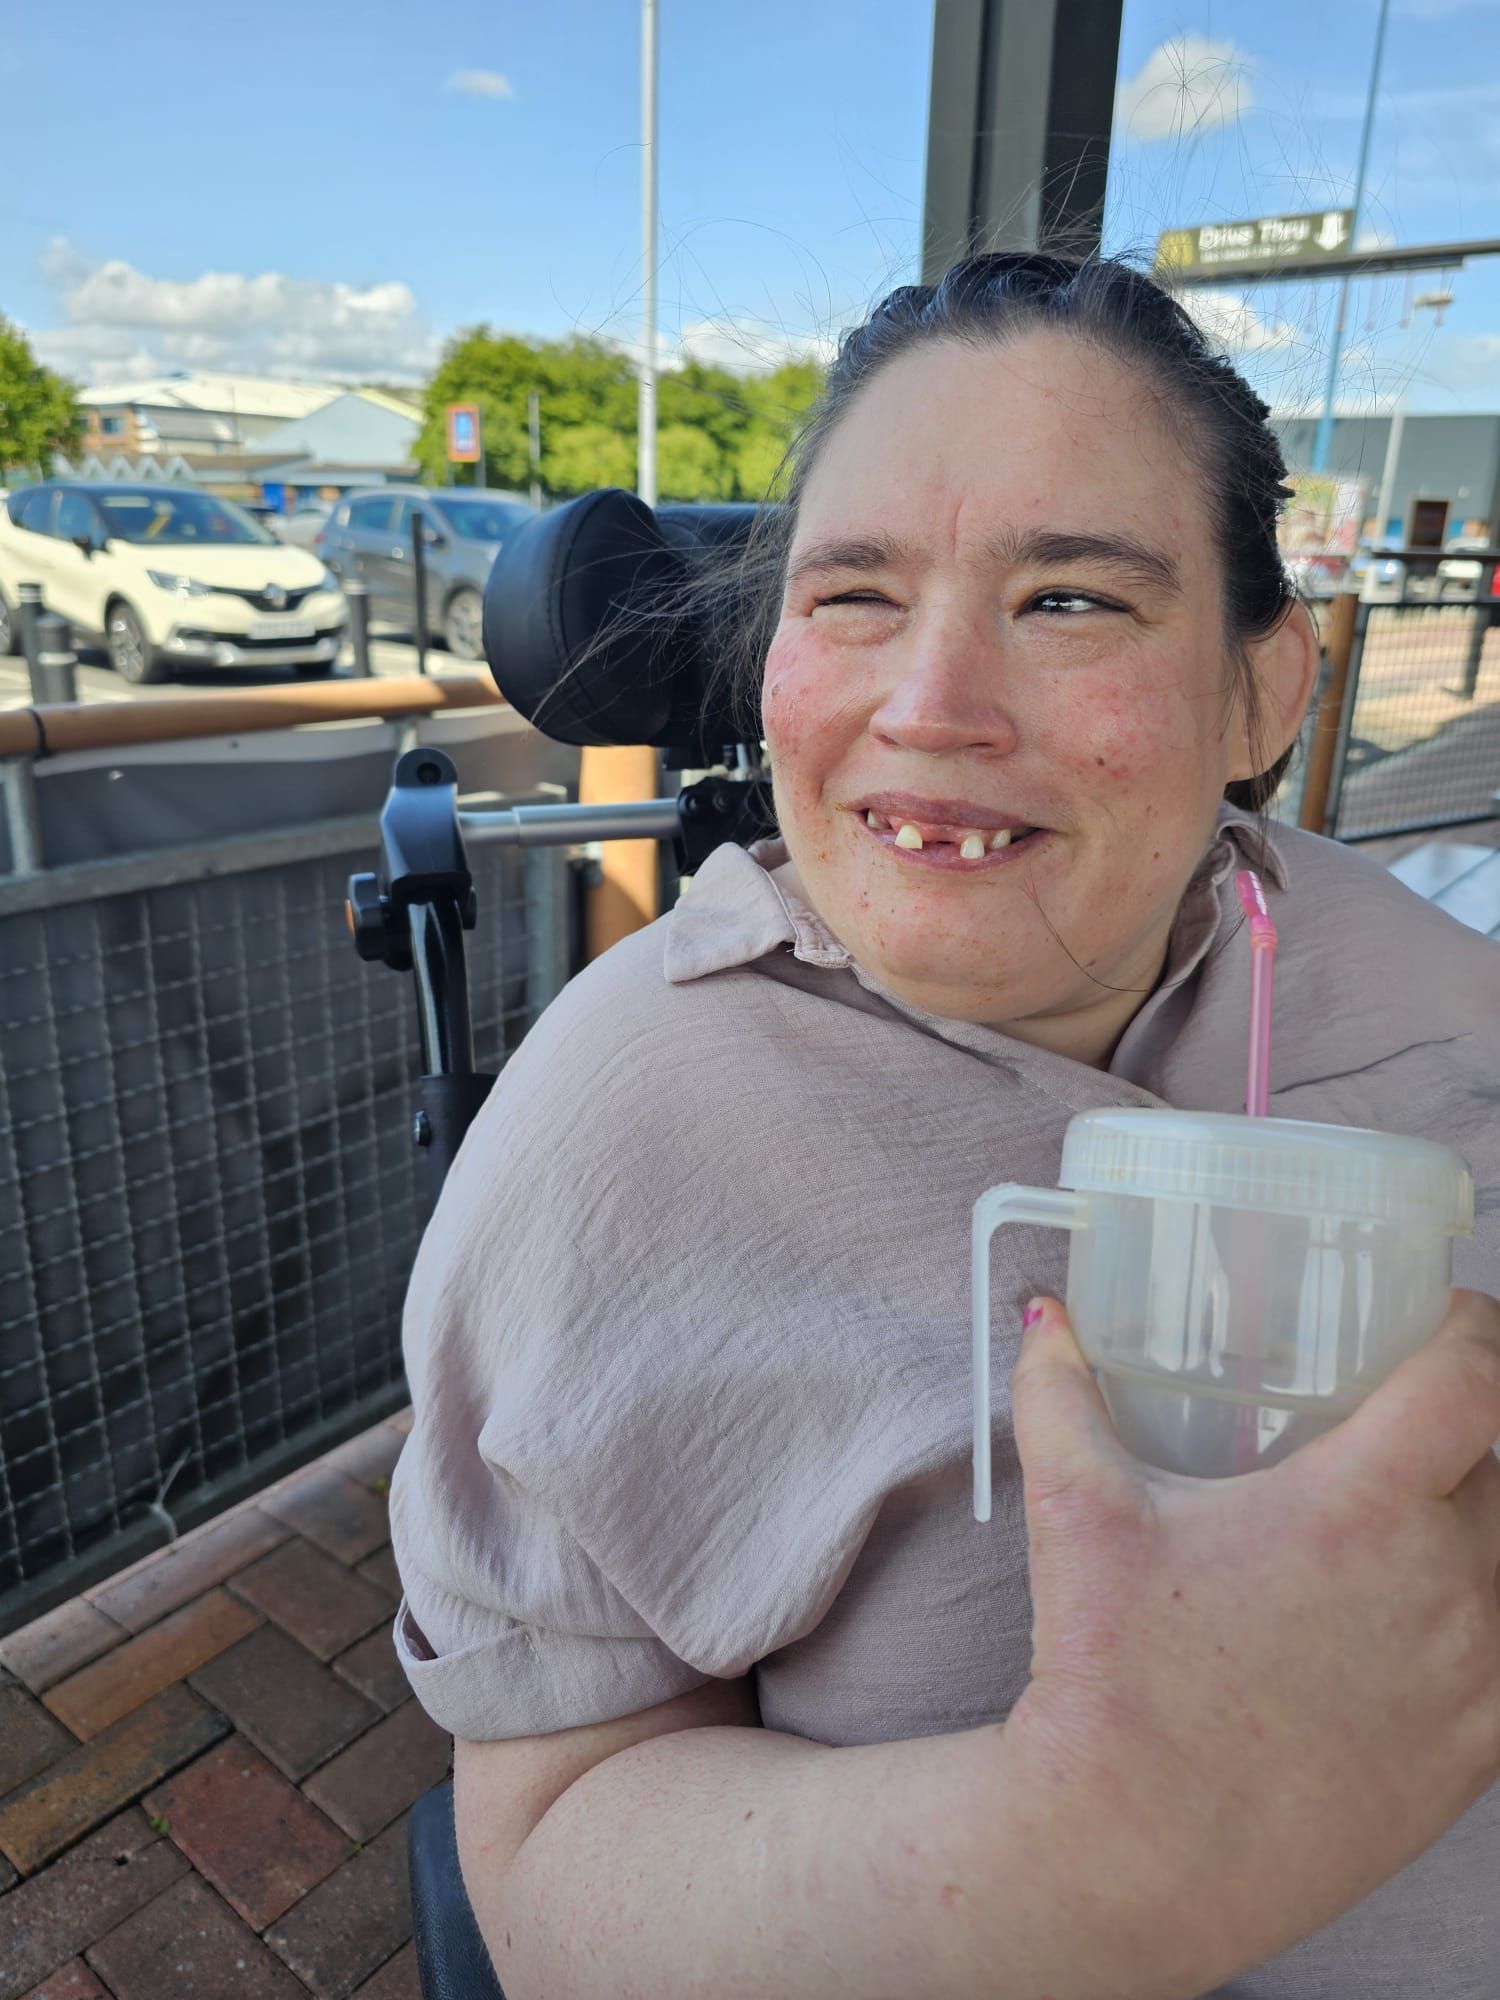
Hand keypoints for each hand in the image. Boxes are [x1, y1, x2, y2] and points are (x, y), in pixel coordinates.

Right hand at [1002, 1288, 1499, 1994]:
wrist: (1136, 1848)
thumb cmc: (1112, 1678)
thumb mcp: (1077, 1512)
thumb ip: (1062, 1395)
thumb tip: (1048, 1317)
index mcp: (1361, 1510)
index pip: (1478, 1378)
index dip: (1471, 1325)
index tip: (1440, 1316)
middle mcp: (1445, 1584)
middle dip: (1462, 1425)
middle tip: (1399, 1419)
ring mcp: (1476, 1675)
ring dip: (1474, 1519)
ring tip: (1403, 1518)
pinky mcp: (1480, 1753)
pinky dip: (1480, 1613)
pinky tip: (1416, 1615)